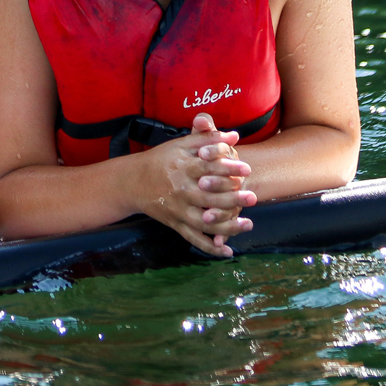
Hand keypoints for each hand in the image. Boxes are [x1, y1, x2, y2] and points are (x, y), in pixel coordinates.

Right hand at [138, 113, 255, 256]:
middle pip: (209, 197)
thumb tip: (234, 135)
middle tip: (253, 197)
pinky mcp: (175, 224)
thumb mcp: (180, 145)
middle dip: (232, 199)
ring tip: (248, 224)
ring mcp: (178, 210)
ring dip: (227, 226)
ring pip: (204, 223)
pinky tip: (226, 251)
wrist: (132, 182)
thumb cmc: (161, 160)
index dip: (228, 168)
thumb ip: (207, 138)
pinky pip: (193, 239)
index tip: (247, 169)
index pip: (207, 168)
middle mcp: (180, 191)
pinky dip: (209, 247)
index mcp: (182, 168)